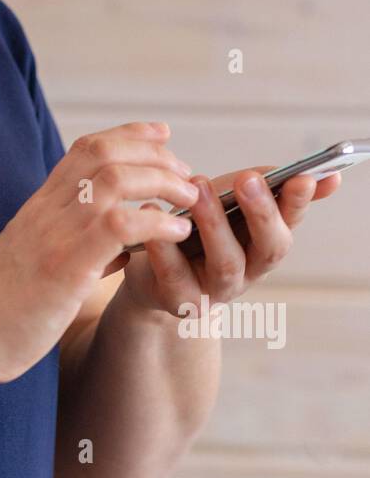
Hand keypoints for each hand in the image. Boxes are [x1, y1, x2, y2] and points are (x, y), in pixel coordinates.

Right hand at [0, 121, 199, 388]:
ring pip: (115, 179)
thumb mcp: (35, 265)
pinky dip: (155, 221)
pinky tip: (176, 232)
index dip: (129, 134)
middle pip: (104, 152)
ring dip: (161, 181)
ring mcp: (54, 235)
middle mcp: (45, 210)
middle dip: (155, 154)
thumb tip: (119, 252)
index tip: (161, 135)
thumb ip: (74, 249)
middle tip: (185, 173)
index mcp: (39, 206)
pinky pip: (118, 226)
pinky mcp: (64, 267)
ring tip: (188, 197)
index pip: (86, 148)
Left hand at [121, 157, 341, 314]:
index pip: (291, 222)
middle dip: (261, 212)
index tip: (302, 177)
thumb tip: (326, 176)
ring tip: (199, 187)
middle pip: (269, 248)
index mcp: (265, 243)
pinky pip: (176, 274)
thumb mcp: (232, 201)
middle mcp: (250, 270)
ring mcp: (217, 291)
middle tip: (248, 180)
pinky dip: (166, 244)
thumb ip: (271, 186)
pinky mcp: (181, 300)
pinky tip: (154, 209)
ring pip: (227, 263)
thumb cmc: (199, 227)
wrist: (152, 272)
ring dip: (215, 223)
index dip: (298, 202)